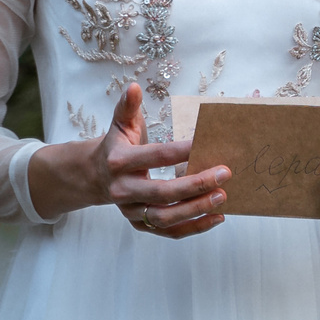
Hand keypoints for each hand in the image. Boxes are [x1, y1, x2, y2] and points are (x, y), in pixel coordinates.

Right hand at [29, 83, 230, 236]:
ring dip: (196, 210)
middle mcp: (123, 190)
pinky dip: (194, 227)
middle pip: (162, 193)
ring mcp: (131, 211)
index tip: (205, 143)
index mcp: (119, 162)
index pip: (155, 156)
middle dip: (195, 185)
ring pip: (165, 217)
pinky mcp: (141, 225)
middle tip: (224, 174)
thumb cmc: (116, 146)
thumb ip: (127, 107)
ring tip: (223, 197)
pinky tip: (217, 217)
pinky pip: (169, 232)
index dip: (181, 150)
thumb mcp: (120, 125)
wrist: (94, 178)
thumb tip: (134, 86)